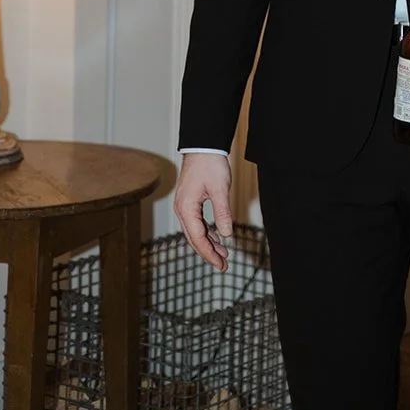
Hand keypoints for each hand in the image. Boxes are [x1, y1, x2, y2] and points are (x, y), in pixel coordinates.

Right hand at [174, 153, 232, 271]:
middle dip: (208, 252)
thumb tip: (227, 234)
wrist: (203, 145)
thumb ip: (222, 213)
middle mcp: (182, 209)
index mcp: (186, 208)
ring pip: (195, 231)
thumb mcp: (220, 189)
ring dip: (208, 243)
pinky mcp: (190, 201)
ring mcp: (184, 205)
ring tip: (223, 254)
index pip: (198, 238)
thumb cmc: (210, 163)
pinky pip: (197, 222)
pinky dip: (207, 232)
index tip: (221, 264)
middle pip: (194, 238)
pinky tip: (217, 237)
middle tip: (223, 265)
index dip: (210, 253)